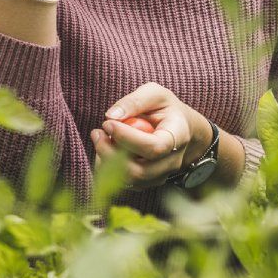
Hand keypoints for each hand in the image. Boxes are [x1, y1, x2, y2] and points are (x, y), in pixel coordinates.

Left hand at [90, 82, 213, 189]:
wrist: (181, 128)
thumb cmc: (166, 109)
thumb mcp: (155, 94)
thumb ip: (135, 101)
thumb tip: (111, 115)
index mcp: (178, 136)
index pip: (154, 147)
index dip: (127, 138)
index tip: (108, 123)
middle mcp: (172, 161)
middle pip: (140, 171)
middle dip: (111, 153)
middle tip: (97, 132)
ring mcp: (160, 175)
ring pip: (130, 180)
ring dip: (107, 161)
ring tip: (100, 138)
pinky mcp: (147, 182)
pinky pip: (124, 183)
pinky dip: (108, 169)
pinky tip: (105, 148)